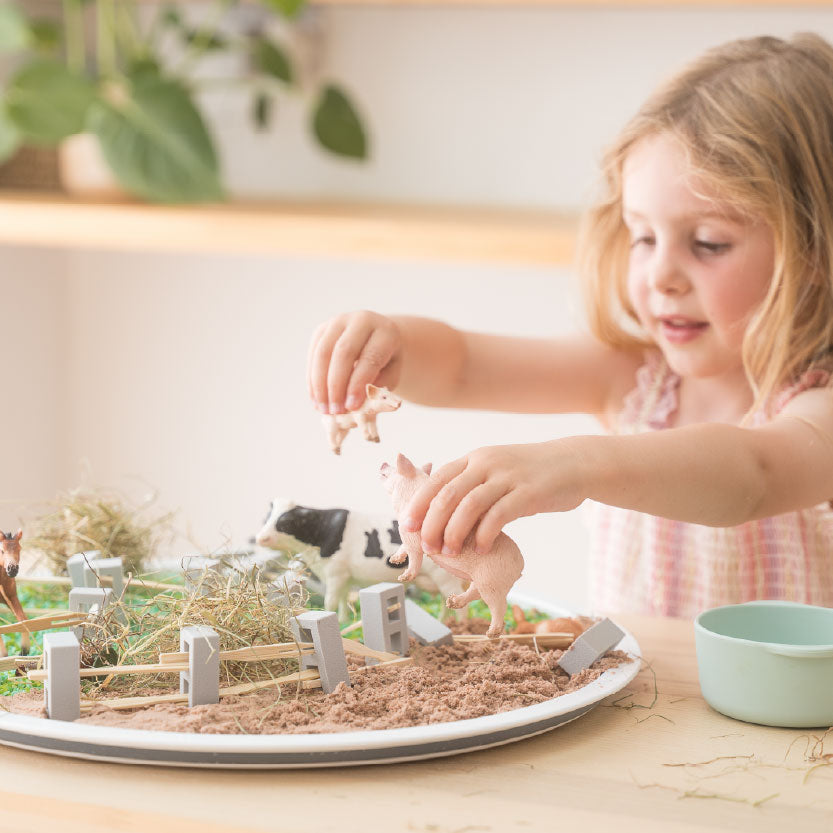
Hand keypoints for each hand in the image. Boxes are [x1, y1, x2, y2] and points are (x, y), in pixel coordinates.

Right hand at [307, 310, 402, 413]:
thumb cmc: (386, 362)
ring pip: (323, 353)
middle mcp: (361, 320)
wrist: (376, 338)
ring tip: (323, 408)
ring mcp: (338, 322)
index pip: (369, 358)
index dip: (358, 384)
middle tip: (335, 410)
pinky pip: (312, 355)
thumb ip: (376, 387)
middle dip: (336, 386)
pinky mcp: (322, 329)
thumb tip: (354, 404)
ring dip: (320, 385)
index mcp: (385, 331)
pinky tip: (316, 399)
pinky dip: (312, 380)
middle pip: (343, 353)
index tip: (351, 407)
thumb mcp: (391, 374)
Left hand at [400, 441, 585, 555]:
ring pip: (469, 505)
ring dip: (454, 531)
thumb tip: (442, 516)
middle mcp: (487, 463)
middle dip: (432, 523)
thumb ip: (473, 487)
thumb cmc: (530, 474)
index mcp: (475, 458)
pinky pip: (499, 514)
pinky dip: (484, 534)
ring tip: (449, 551)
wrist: (574, 463)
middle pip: (448, 494)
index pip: (438, 479)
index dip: (419, 503)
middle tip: (427, 547)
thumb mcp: (497, 470)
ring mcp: (508, 476)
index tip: (407, 526)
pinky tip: (480, 548)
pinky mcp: (529, 492)